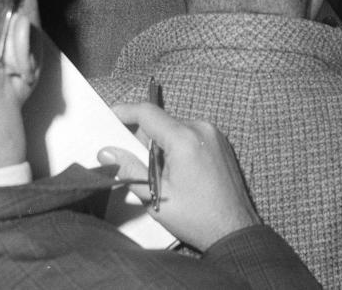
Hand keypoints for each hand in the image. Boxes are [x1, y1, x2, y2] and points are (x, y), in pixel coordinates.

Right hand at [98, 102, 260, 250]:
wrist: (234, 229)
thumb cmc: (197, 218)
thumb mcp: (155, 197)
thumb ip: (130, 169)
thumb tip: (107, 152)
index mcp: (184, 138)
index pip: (147, 113)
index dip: (124, 112)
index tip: (108, 117)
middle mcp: (201, 128)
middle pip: (160, 122)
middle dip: (142, 140)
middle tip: (134, 164)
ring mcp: (213, 133)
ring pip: (174, 129)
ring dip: (161, 145)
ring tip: (161, 177)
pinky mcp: (220, 141)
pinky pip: (190, 135)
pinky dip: (177, 147)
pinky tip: (178, 174)